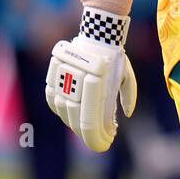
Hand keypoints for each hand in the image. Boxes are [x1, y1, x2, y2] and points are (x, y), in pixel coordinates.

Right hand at [45, 11, 137, 151]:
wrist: (98, 34)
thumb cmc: (115, 57)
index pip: (91, 126)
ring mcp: (64, 82)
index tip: (104, 145)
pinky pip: (51, 98)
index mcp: (98, 91)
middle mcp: (79, 88)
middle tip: (99, 138)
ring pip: (64, 112)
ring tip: (85, 126)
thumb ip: (128, 96)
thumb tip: (125, 115)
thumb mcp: (127, 76)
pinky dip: (60, 108)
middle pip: (77, 122)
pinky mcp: (53, 75)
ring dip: (74, 122)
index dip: (96, 140)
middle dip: (88, 134)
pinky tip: (69, 112)